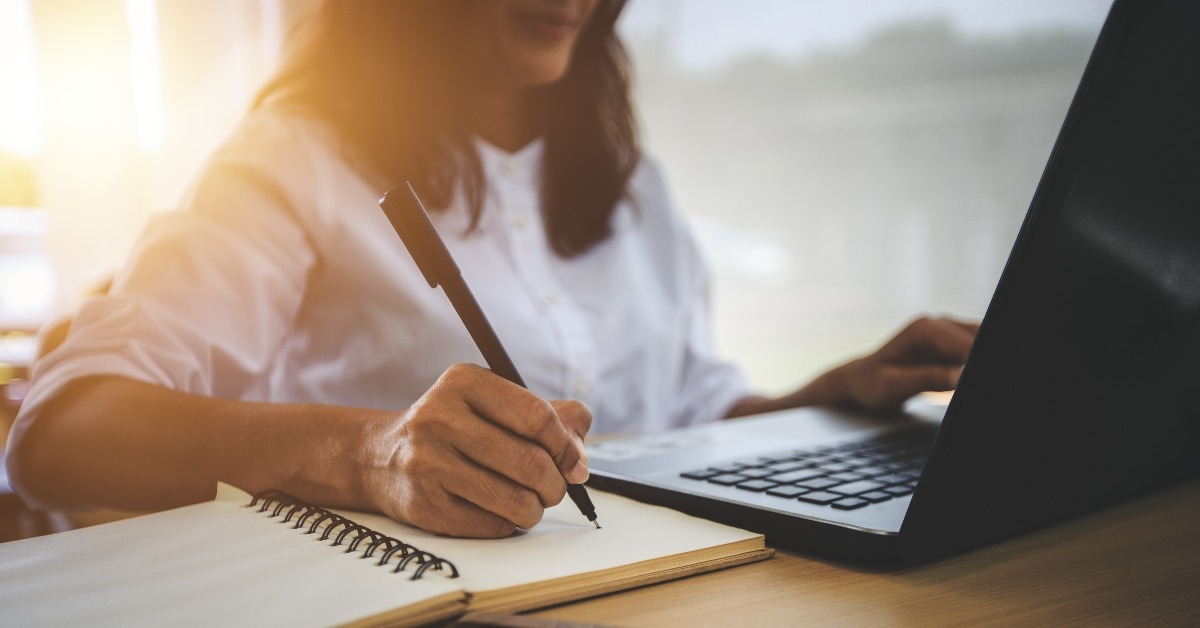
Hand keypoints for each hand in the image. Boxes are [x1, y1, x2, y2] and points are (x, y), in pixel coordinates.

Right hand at [361, 363, 591, 537]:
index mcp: (463, 382)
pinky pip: (493, 525)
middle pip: (530, 462)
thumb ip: (548, 416)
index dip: (566, 445)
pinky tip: (498, 510)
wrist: (381, 457)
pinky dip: (508, 523)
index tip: (574, 462)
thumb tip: (580, 458)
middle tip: (554, 488)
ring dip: (536, 508)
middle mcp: (439, 418)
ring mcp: (427, 463)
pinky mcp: (424, 505)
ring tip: (530, 501)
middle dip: (556, 483)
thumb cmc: (455, 428)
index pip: (536, 416)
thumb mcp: (493, 403)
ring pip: (515, 500)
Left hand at [837, 316, 978, 410]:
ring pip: (982, 344)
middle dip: (983, 363)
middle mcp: (937, 324)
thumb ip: (928, 379)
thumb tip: (960, 377)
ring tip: (968, 386)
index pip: (966, 343)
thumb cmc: (872, 384)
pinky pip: (975, 352)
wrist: (862, 382)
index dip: (979, 362)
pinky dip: (976, 367)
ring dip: (980, 365)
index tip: (984, 380)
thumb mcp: (895, 386)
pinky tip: (967, 381)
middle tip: (985, 387)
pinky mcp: (951, 345)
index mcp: (923, 329)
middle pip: (980, 339)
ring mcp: (946, 333)